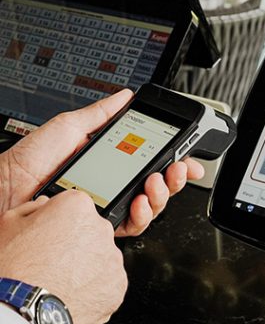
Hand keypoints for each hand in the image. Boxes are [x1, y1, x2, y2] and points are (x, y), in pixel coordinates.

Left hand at [0, 89, 203, 233]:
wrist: (5, 191)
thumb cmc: (28, 161)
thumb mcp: (69, 128)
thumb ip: (101, 114)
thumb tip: (124, 96)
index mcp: (110, 161)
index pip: (150, 160)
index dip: (173, 158)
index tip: (187, 154)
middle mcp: (113, 184)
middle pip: (157, 184)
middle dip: (175, 176)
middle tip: (177, 168)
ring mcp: (108, 206)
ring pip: (150, 206)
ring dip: (162, 194)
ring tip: (156, 182)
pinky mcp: (100, 226)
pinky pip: (132, 225)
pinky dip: (143, 214)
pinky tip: (140, 202)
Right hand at [0, 191, 126, 323]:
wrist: (24, 314)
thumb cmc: (14, 270)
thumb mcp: (7, 226)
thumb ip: (31, 209)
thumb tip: (44, 205)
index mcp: (77, 208)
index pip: (73, 206)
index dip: (57, 221)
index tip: (48, 234)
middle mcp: (101, 229)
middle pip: (90, 232)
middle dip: (75, 243)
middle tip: (51, 262)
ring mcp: (112, 259)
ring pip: (100, 258)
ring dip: (86, 266)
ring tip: (59, 281)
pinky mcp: (118, 285)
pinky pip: (107, 282)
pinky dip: (94, 288)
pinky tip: (72, 294)